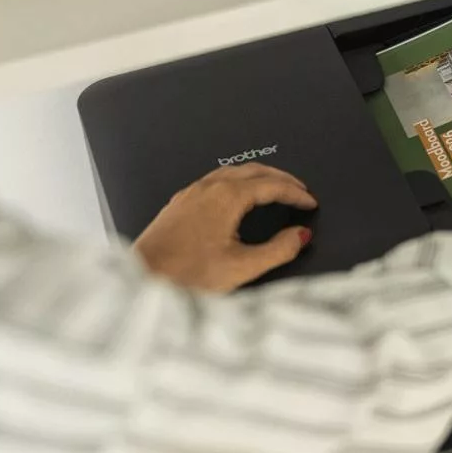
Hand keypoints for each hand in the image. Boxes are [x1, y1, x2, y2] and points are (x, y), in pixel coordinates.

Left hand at [134, 164, 317, 291]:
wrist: (142, 281)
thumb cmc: (185, 276)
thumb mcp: (242, 267)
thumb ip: (278, 250)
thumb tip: (300, 236)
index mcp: (226, 197)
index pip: (271, 186)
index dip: (295, 193)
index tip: (310, 202)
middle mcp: (208, 188)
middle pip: (254, 171)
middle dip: (281, 178)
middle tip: (299, 190)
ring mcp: (191, 193)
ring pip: (233, 172)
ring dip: (259, 177)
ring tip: (275, 189)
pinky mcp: (180, 203)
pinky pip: (215, 180)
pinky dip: (238, 182)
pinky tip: (237, 196)